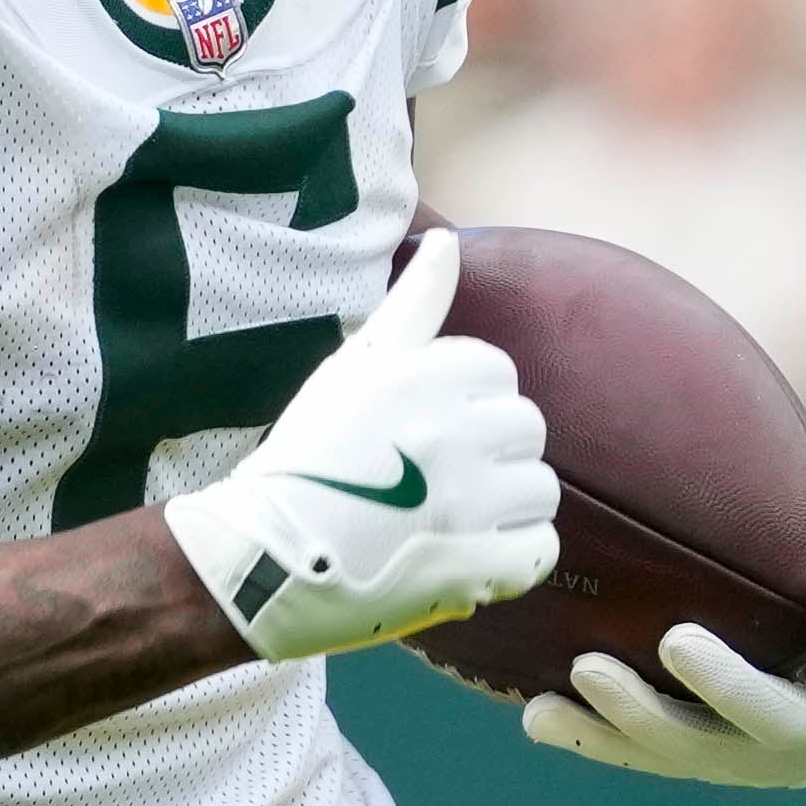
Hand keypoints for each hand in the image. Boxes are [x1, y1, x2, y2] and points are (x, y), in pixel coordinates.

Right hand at [167, 222, 561, 662]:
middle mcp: (454, 434)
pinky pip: (539, 551)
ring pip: (540, 490)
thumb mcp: (354, 365)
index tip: (426, 429)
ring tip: (459, 521)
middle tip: (442, 479)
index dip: (467, 401)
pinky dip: (515, 559)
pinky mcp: (477, 567)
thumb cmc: (308, 456)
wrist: (265, 556)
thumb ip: (413, 301)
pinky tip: (477, 558)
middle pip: (526, 428)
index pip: (497, 370)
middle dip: (493, 452)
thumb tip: (446, 239)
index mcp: (426, 377)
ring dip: (508, 507)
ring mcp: (469, 505)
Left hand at [525, 417, 805, 787]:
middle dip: (723, 683)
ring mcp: (746, 761)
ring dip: (635, 715)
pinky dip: (588, 738)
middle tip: (677, 640)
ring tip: (584, 670)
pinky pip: (638, 758)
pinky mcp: (693, 770)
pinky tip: (536, 715)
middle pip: (769, 717)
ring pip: (690, 749)